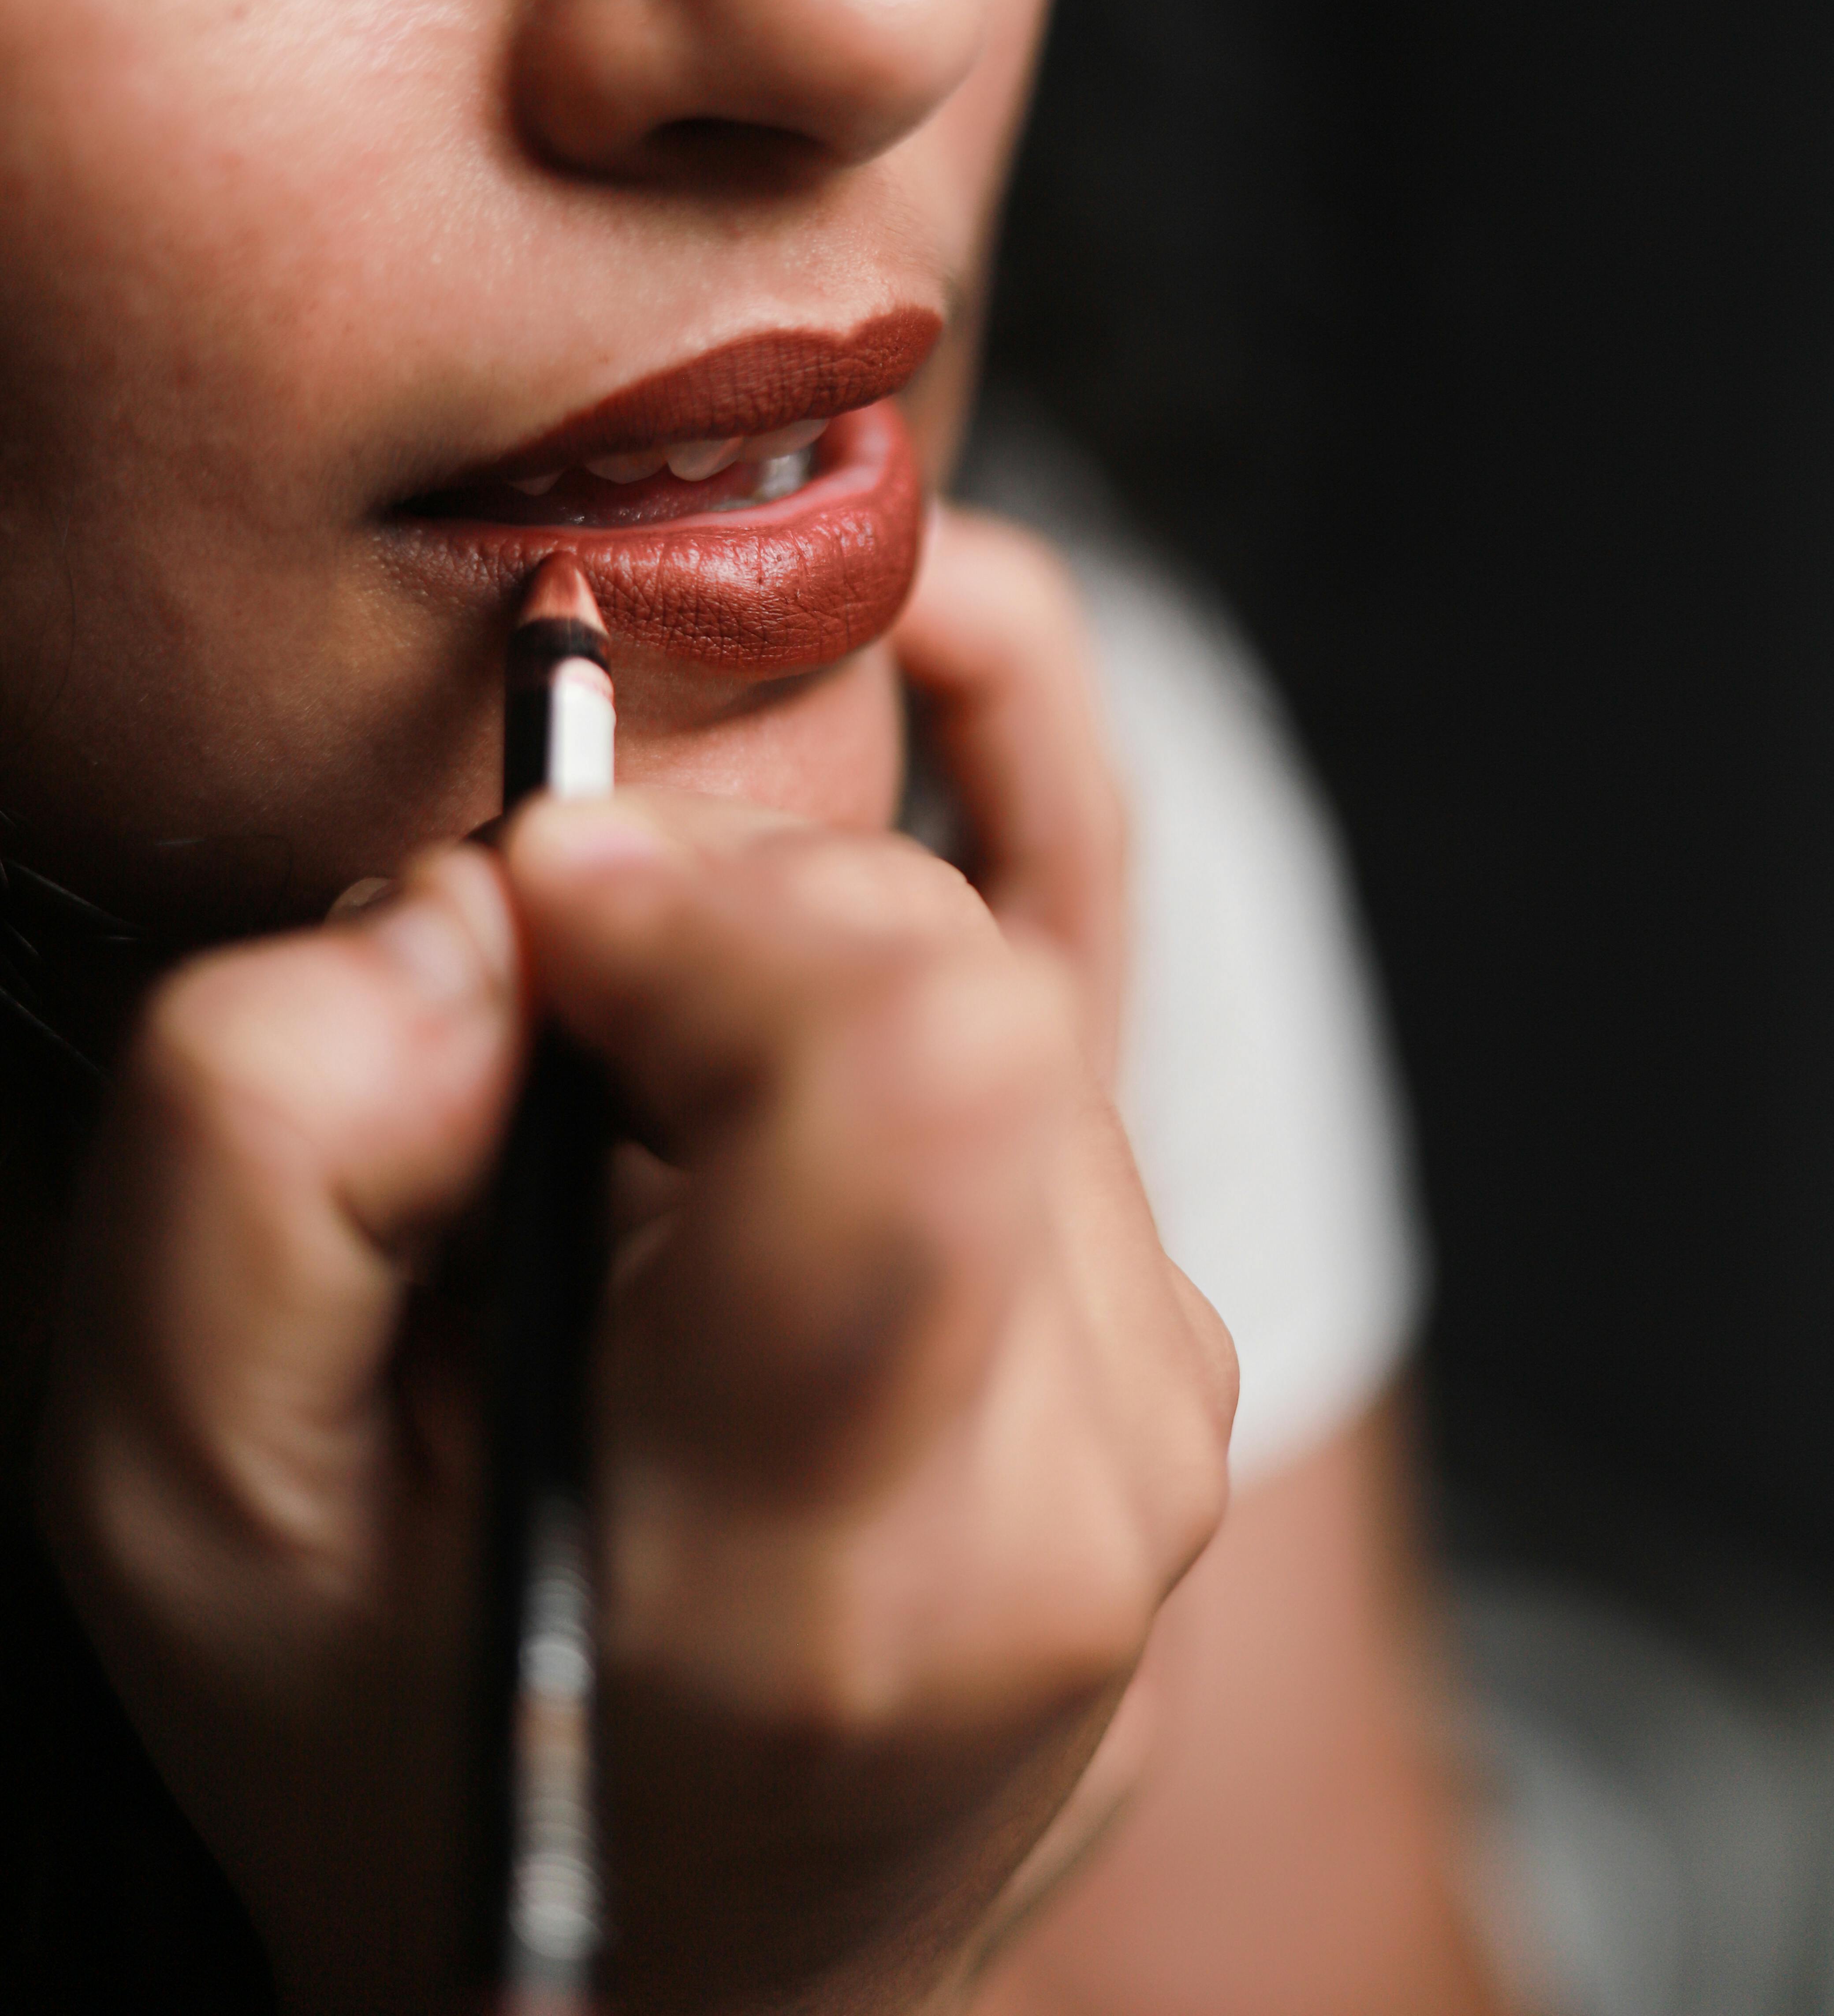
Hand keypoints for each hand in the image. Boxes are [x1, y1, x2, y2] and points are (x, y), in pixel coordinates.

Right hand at [34, 508, 1233, 2015]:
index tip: (525, 946)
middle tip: (540, 1066)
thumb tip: (479, 912)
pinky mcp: (1169, 1319)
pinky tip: (937, 639)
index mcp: (825, 1557)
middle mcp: (1060, 1481)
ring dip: (767, 976)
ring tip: (638, 1146)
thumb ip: (267, 1149)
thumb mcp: (191, 1492)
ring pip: (976, 967)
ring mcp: (1158, 1401)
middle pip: (927, 967)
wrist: (676, 1951)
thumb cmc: (419, 1740)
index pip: (907, 1055)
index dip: (690, 911)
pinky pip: (1105, 961)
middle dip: (698, 929)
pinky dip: (981, 803)